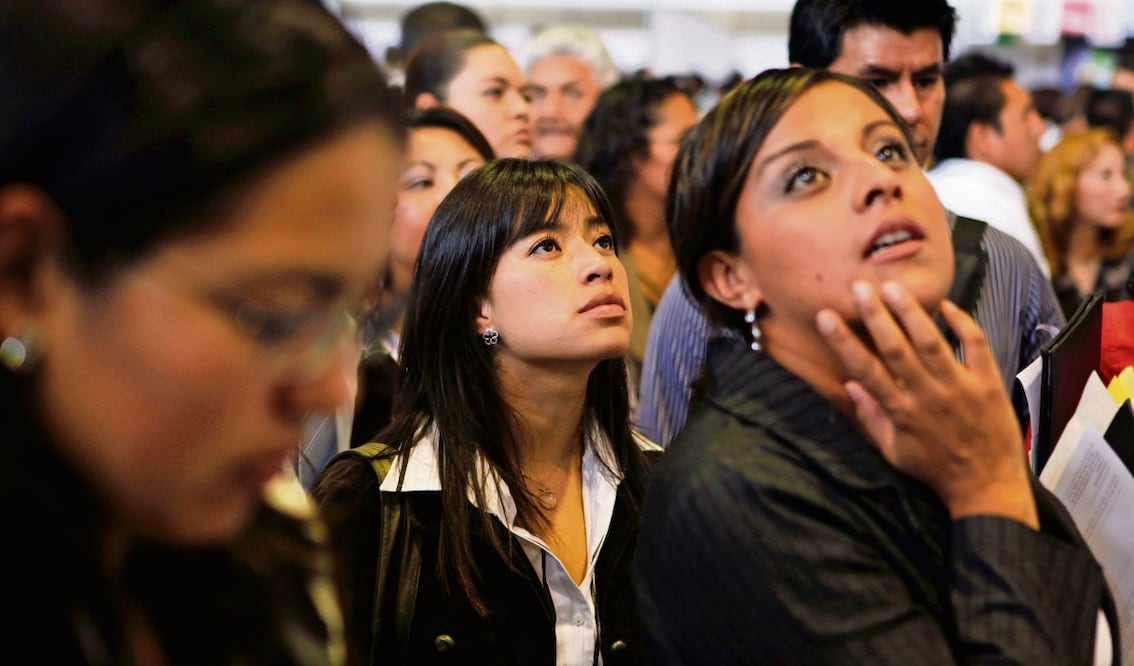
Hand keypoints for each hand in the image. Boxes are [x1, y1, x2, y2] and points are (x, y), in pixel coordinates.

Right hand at [816, 280, 1037, 528]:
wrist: (985, 486)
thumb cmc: (935, 469)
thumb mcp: (894, 451)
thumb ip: (872, 417)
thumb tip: (851, 386)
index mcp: (900, 412)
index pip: (865, 370)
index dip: (843, 341)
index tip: (826, 316)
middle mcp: (926, 396)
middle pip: (895, 348)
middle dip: (875, 316)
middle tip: (859, 287)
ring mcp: (958, 388)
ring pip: (931, 342)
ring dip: (911, 312)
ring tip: (892, 287)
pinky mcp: (987, 384)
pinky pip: (974, 346)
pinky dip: (962, 323)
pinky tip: (946, 305)